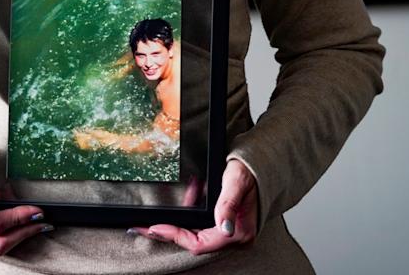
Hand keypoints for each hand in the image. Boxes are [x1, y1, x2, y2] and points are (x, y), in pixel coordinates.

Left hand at [129, 159, 257, 254]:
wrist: (264, 166)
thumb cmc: (251, 172)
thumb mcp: (236, 181)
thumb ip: (228, 204)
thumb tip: (224, 227)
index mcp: (238, 232)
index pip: (199, 243)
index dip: (175, 236)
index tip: (154, 228)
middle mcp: (235, 237)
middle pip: (195, 242)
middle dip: (171, 231)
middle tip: (144, 225)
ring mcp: (231, 233)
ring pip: (197, 233)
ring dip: (183, 220)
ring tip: (174, 201)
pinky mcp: (227, 225)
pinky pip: (203, 225)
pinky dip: (193, 212)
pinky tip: (192, 194)